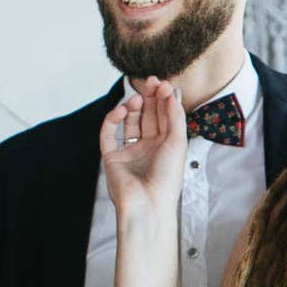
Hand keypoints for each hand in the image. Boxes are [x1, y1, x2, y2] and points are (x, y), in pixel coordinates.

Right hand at [99, 78, 187, 215]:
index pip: (164, 116)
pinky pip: (108, 134)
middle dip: (148, 98)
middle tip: (148, 82)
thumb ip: (174, 114)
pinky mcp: (111, 157)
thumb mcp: (178, 141)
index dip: (162, 99)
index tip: (161, 83)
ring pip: (129, 122)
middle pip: (147, 116)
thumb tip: (170, 90)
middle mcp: (148, 148)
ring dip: (132, 108)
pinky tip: (121, 111)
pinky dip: (112, 120)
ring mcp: (129, 152)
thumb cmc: (167, 177)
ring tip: (136, 100)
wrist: (148, 204)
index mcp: (167, 146)